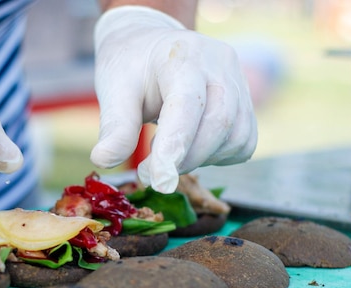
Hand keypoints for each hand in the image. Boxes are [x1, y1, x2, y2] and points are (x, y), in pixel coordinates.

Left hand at [91, 6, 256, 192]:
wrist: (150, 45)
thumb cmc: (130, 68)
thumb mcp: (114, 90)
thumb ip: (115, 127)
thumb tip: (103, 160)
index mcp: (182, 55)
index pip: (187, 105)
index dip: (175, 147)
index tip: (158, 180)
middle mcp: (219, 64)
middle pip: (219, 123)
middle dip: (185, 160)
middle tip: (151, 173)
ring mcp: (238, 82)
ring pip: (235, 137)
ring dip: (199, 160)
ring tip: (167, 150)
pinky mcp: (246, 103)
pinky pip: (243, 143)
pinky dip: (217, 157)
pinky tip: (190, 146)